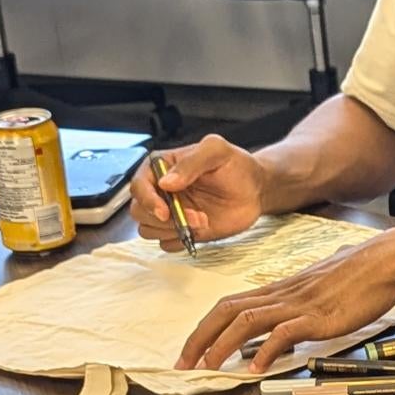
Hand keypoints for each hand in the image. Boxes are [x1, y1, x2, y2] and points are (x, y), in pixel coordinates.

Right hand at [132, 135, 266, 248]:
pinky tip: (199, 231)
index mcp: (162, 167)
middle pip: (139, 211)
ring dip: (172, 231)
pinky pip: (165, 243)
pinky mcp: (181, 230)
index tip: (165, 211)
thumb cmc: (236, 166)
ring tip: (201, 222)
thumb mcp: (216, 151)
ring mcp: (171, 212)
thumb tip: (165, 182)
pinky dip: (179, 241)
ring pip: (148, 229)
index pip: (138, 185)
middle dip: (163, 219)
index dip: (147, 200)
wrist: (256, 190)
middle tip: (194, 217)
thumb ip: (192, 162)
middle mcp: (161, 190)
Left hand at [178, 230, 394, 371]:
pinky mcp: (318, 316)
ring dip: (221, 346)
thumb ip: (301, 302)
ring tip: (208, 369)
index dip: (204, 328)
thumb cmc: (359, 274)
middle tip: (182, 365)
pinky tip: (256, 367)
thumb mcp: (321, 288)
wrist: (387, 260)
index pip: (229, 305)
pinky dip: (265, 350)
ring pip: (247, 321)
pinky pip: (284, 332)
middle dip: (200, 339)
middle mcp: (282, 295)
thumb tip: (291, 320)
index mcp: (280, 290)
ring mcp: (299, 304)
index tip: (190, 351)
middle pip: (227, 311)